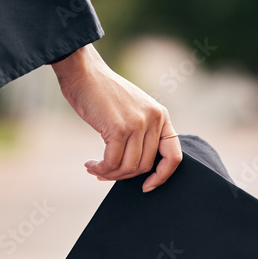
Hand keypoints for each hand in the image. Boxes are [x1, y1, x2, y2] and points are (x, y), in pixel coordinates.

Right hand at [53, 44, 181, 191]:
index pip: (174, 156)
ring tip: (96, 170)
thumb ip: (141, 133)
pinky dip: (101, 169)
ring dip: (110, 174)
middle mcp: (154, 119)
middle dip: (124, 176)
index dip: (162, 176)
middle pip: (145, 166)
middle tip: (105, 174)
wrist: (83, 71)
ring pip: (129, 167)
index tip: (146, 187)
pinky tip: (90, 165)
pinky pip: (113, 162)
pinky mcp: (119, 128)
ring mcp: (138, 123)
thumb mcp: (133, 110)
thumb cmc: (103, 93)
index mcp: (161, 116)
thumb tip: (137, 169)